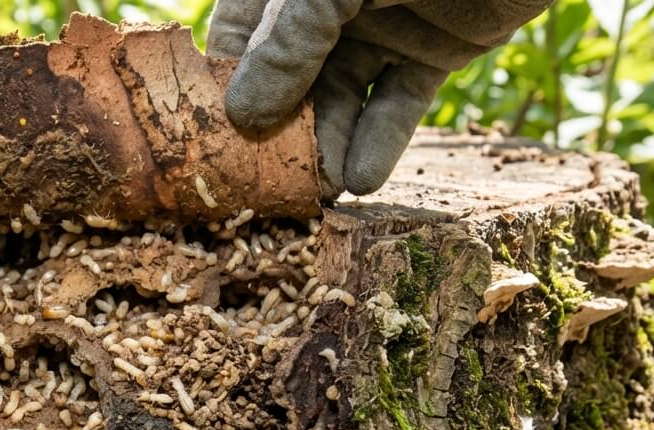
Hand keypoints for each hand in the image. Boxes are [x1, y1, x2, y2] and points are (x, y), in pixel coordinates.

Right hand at [208, 0, 550, 196]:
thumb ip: (286, 46)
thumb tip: (241, 116)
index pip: (240, 35)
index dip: (225, 84)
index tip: (215, 138)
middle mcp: (332, 4)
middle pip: (290, 76)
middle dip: (280, 127)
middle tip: (268, 181)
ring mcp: (384, 25)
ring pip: (344, 96)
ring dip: (330, 143)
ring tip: (321, 188)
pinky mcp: (438, 49)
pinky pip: (399, 103)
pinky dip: (382, 141)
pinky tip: (362, 179)